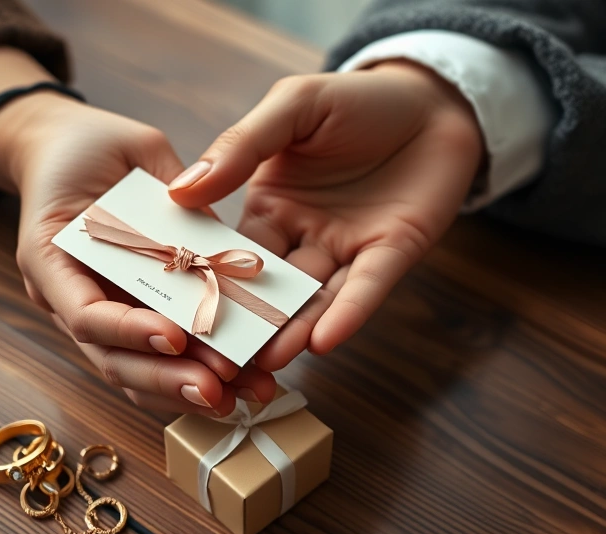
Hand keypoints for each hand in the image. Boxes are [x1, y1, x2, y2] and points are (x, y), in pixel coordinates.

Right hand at [12, 95, 278, 414]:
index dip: (130, 331)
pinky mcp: (122, 314)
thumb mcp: (132, 150)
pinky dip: (187, 374)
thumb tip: (220, 241)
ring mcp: (92, 312)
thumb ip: (171, 194)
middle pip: (110, 358)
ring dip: (183, 390)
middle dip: (167, 380)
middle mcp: (65, 297)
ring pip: (131, 371)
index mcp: (51, 255)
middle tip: (220, 392)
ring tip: (239, 398)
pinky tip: (233, 385)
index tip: (176, 339)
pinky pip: (150, 358)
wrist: (63, 150)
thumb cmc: (90, 145)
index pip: (86, 312)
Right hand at [169, 61, 483, 369]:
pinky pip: (364, 290)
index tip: (172, 310)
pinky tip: (323, 340)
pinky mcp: (390, 255)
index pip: (226, 250)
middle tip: (217, 357)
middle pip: (265, 288)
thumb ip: (240, 146)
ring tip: (266, 361)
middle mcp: (302, 236)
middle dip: (244, 321)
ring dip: (291, 331)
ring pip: (312, 299)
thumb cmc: (356, 100)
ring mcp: (345, 250)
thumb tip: (179, 189)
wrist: (433, 99)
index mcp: (268, 206)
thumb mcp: (292, 107)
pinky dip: (344, 314)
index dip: (203, 278)